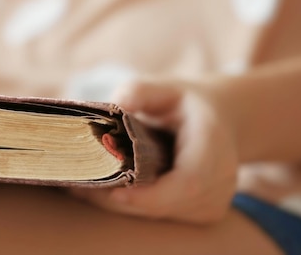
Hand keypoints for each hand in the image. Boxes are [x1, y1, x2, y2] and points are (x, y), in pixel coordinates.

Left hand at [71, 78, 237, 223]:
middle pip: (168, 203)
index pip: (189, 182)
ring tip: (83, 186)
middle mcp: (221, 178)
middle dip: (122, 199)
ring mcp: (215, 200)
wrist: (222, 120)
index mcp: (214, 143)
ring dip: (123, 204)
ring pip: (162, 213)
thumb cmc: (186, 103)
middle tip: (78, 185)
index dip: (152, 195)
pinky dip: (135, 205)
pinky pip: (165, 215)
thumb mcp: (165, 86)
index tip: (114, 192)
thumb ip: (140, 90)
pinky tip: (107, 190)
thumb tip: (116, 106)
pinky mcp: (205, 213)